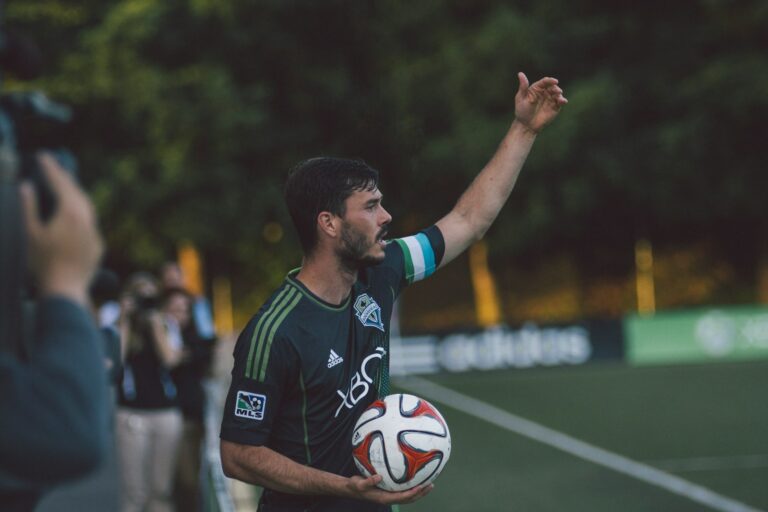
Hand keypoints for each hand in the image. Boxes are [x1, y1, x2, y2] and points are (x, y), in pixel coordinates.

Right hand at [21, 154, 102, 304]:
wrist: (65, 290)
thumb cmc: (43, 263)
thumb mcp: (30, 233)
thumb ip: (29, 208)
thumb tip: (27, 187)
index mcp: (71, 212)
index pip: (60, 184)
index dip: (51, 168)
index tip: (44, 155)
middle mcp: (87, 219)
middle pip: (77, 192)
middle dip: (65, 178)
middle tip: (54, 166)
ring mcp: (95, 233)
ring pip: (87, 207)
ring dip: (75, 195)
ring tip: (64, 186)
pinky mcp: (97, 246)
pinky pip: (90, 223)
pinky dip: (81, 213)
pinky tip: (74, 216)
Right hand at [346, 475, 432, 504]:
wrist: (352, 488)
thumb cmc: (355, 486)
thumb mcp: (359, 483)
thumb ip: (368, 481)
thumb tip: (379, 476)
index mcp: (384, 498)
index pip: (401, 497)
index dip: (412, 493)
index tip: (421, 487)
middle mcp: (389, 498)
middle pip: (408, 498)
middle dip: (420, 493)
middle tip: (431, 485)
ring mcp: (390, 495)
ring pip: (408, 496)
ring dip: (419, 491)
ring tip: (429, 484)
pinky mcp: (389, 491)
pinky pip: (403, 491)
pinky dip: (412, 487)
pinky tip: (416, 479)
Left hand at [513, 72, 567, 133]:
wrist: (527, 125)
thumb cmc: (522, 111)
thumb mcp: (521, 98)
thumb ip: (523, 86)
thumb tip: (520, 73)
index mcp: (537, 88)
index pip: (545, 82)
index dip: (550, 80)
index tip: (554, 81)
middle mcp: (545, 92)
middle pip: (553, 86)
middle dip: (555, 88)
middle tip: (557, 91)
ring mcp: (550, 99)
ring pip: (557, 93)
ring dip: (559, 94)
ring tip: (558, 97)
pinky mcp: (555, 107)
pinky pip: (560, 102)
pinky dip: (562, 100)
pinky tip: (563, 101)